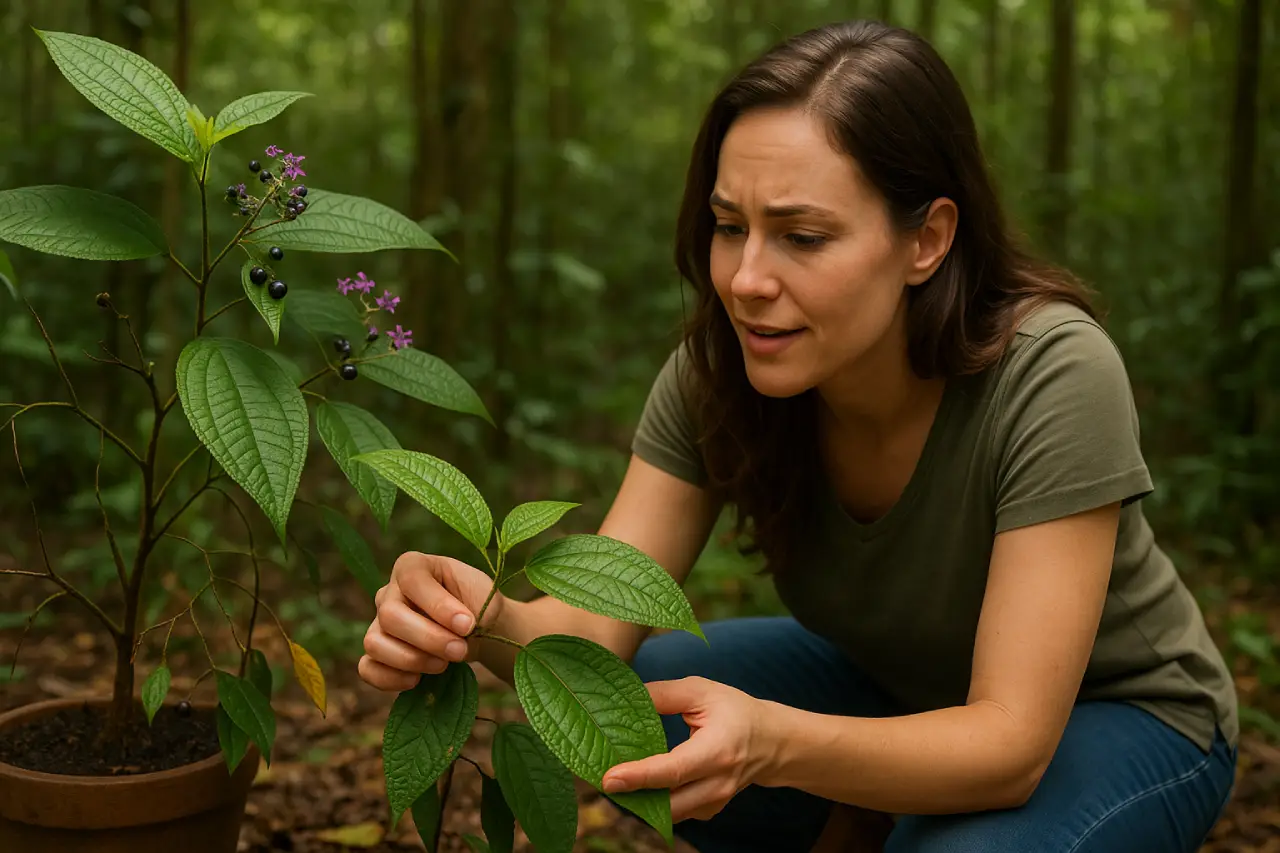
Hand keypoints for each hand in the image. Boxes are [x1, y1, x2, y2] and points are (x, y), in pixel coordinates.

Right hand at [358, 551, 502, 691]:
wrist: (481, 629)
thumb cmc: (479, 605)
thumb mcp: (482, 595)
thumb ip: (469, 609)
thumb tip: (453, 632)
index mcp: (412, 566)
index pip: (412, 580)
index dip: (439, 606)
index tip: (468, 625)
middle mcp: (389, 592)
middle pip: (390, 615)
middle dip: (429, 639)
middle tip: (459, 650)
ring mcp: (378, 623)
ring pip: (375, 643)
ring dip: (412, 660)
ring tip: (443, 664)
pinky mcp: (376, 653)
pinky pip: (367, 668)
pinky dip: (390, 678)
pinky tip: (418, 679)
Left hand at [600, 677, 776, 822]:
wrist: (771, 741)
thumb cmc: (734, 711)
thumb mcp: (701, 691)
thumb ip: (662, 695)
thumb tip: (624, 699)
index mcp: (717, 750)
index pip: (673, 771)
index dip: (639, 777)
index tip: (609, 779)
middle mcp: (718, 783)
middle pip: (668, 804)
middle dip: (634, 796)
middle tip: (604, 779)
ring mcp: (715, 802)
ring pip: (670, 814)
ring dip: (643, 801)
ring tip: (621, 778)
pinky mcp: (709, 811)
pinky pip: (676, 814)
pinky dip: (656, 803)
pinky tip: (644, 784)